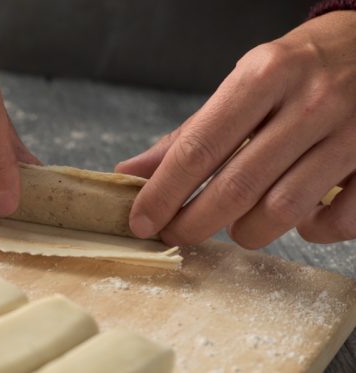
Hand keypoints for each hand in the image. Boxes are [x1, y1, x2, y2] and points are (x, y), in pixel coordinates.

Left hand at [116, 11, 355, 247]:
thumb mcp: (243, 83)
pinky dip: (309, 232)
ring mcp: (351, 134)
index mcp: (264, 76)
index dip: (162, 193)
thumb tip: (132, 171)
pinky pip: (336, 222)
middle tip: (176, 234)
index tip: (141, 221)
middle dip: (193, 224)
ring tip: (236, 223)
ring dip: (247, 231)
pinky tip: (297, 218)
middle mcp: (309, 103)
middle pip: (236, 188)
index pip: (198, 148)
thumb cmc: (298, 69)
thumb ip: (191, 132)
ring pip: (283, 211)